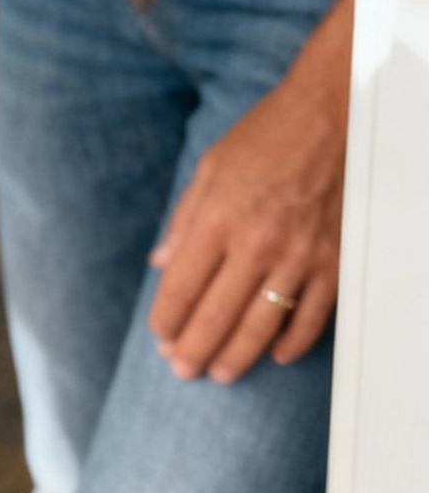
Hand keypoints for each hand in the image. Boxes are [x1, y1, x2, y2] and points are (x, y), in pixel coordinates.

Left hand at [147, 46, 349, 385]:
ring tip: (219, 373)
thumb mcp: (209, 168)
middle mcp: (256, 243)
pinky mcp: (333, 262)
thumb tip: (161, 263)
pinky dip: (293, 341)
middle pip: (218, 313)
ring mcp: (299, 257)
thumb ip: (184, 220)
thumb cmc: (262, 138)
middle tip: (181, 370)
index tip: (159, 337)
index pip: (182, 284)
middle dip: (194, 347)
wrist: (326, 119)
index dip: (167, 317)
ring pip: (263, 325)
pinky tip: (276, 356)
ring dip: (238, 354)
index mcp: (218, 218)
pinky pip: (312, 316)